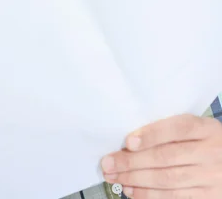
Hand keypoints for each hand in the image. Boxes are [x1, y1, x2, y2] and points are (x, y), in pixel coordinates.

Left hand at [101, 114, 221, 197]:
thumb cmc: (208, 142)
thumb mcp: (199, 128)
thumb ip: (172, 130)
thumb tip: (132, 140)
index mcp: (206, 129)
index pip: (178, 128)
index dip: (152, 134)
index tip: (128, 141)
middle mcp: (210, 153)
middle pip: (167, 157)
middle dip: (133, 161)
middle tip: (108, 162)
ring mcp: (211, 177)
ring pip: (168, 180)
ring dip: (136, 180)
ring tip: (115, 177)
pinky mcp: (209, 197)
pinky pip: (175, 197)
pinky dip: (149, 195)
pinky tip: (132, 190)